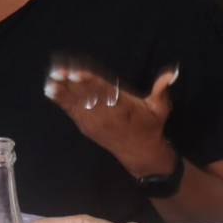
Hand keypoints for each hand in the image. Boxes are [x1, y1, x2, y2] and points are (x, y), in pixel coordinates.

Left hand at [45, 59, 177, 176]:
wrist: (140, 153)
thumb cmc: (150, 125)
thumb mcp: (160, 108)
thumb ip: (162, 89)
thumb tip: (172, 71)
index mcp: (122, 107)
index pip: (104, 91)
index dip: (90, 81)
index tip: (77, 72)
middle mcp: (105, 114)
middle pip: (86, 95)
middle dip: (71, 82)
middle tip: (58, 69)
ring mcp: (93, 121)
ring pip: (76, 102)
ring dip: (62, 89)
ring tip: (50, 77)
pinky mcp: (86, 126)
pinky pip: (71, 111)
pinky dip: (61, 100)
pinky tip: (50, 89)